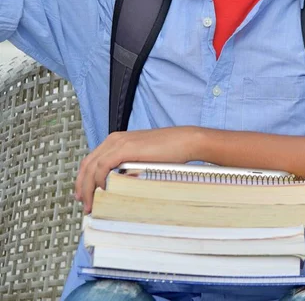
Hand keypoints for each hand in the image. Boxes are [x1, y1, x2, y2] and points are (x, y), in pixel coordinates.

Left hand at [75, 126, 200, 212]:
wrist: (183, 142)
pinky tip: (103, 191)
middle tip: (83, 204)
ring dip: (88, 187)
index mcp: (116, 141)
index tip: (84, 195)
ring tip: (91, 204)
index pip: (91, 160)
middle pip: (87, 163)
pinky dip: (99, 180)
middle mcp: (114, 140)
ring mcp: (118, 142)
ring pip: (92, 166)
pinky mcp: (125, 148)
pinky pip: (103, 166)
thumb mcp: (141, 160)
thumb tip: (118, 186)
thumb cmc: (168, 152)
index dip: (84, 179)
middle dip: (82, 186)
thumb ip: (128, 168)